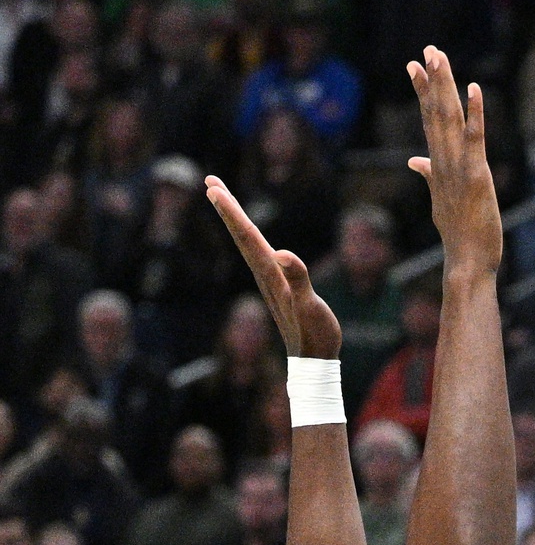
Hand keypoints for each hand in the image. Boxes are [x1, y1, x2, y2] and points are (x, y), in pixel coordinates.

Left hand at [204, 177, 340, 357]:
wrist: (313, 362)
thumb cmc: (314, 335)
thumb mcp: (310, 307)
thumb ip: (298, 280)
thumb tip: (284, 254)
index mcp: (270, 274)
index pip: (247, 236)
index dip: (231, 211)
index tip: (213, 188)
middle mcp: (264, 274)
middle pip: (241, 235)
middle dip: (227, 208)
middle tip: (210, 182)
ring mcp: (269, 280)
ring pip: (247, 243)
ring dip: (235, 220)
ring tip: (223, 199)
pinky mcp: (277, 286)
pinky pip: (258, 253)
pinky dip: (250, 237)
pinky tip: (250, 234)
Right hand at [407, 45, 502, 275]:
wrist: (466, 262)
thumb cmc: (459, 234)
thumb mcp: (441, 200)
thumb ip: (429, 175)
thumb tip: (414, 162)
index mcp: (438, 165)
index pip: (428, 120)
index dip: (422, 92)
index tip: (414, 66)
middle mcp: (444, 162)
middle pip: (435, 113)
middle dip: (431, 80)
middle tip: (427, 50)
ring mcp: (458, 168)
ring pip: (449, 120)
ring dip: (445, 87)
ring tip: (439, 58)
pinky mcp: (475, 176)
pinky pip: (475, 139)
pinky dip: (474, 113)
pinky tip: (473, 88)